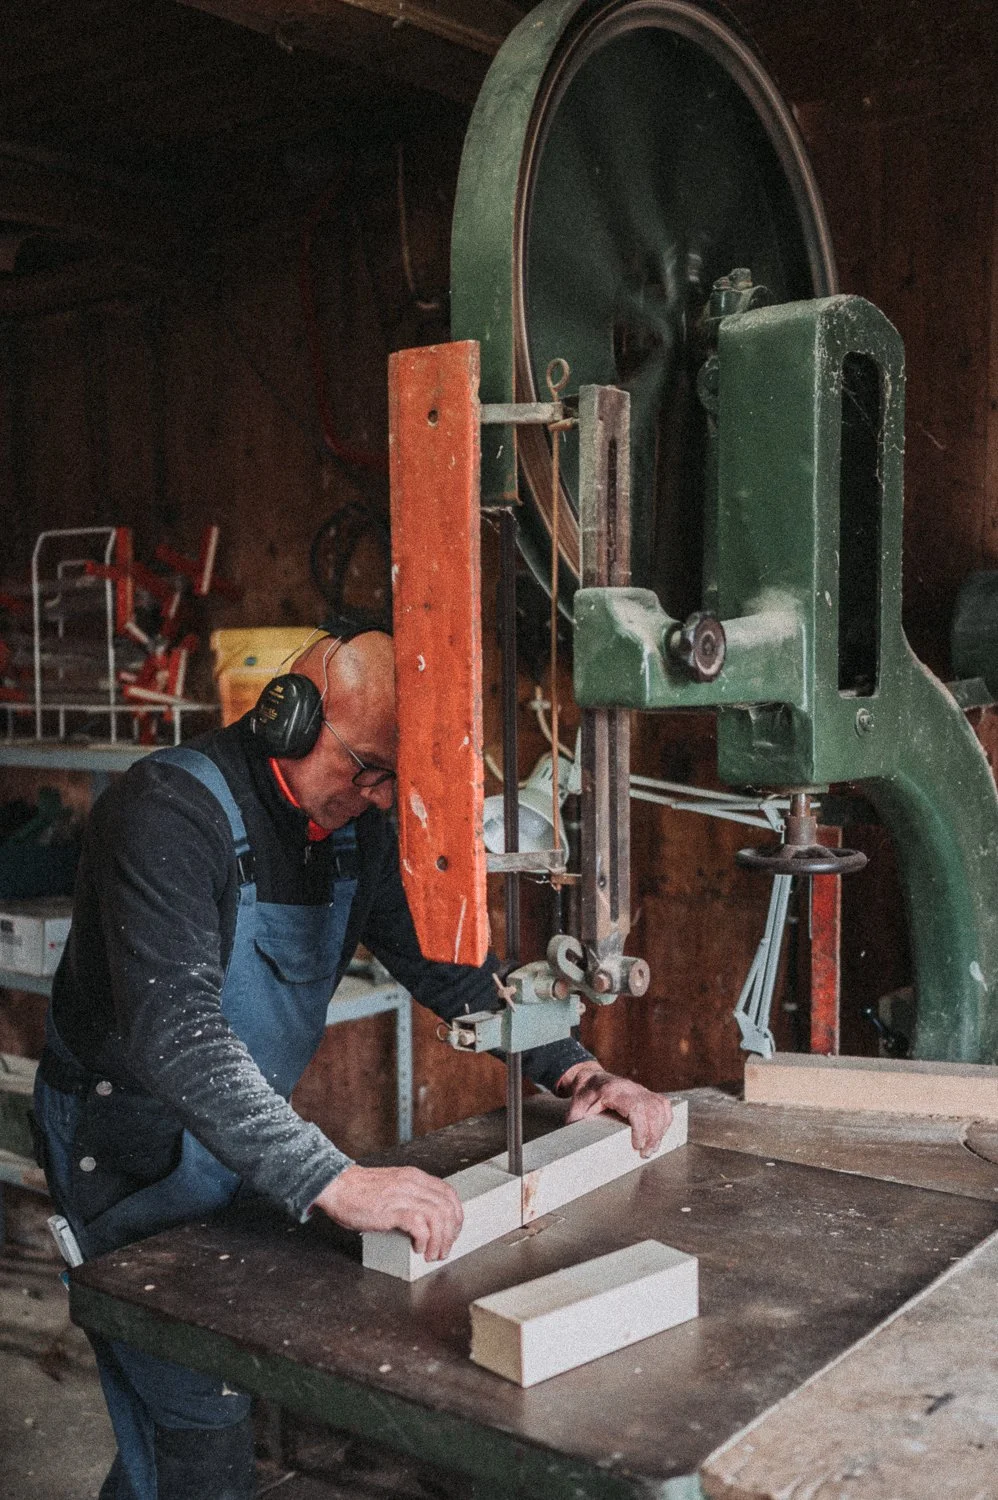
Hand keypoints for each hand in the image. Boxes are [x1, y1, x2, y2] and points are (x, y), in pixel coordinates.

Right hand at [314, 1165, 463, 1261]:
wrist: (337, 1186)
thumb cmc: (359, 1191)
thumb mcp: (393, 1186)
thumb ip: (409, 1195)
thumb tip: (424, 1218)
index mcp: (414, 1177)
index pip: (449, 1193)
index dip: (456, 1216)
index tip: (452, 1232)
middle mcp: (412, 1184)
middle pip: (447, 1207)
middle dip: (451, 1233)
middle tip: (444, 1249)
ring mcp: (403, 1196)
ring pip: (438, 1217)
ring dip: (440, 1240)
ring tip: (432, 1254)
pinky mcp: (392, 1210)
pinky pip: (419, 1225)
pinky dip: (424, 1239)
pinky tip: (418, 1248)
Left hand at [557, 1062, 672, 1156]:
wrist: (590, 1079)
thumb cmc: (584, 1095)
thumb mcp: (576, 1110)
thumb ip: (577, 1126)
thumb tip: (576, 1147)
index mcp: (613, 1091)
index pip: (636, 1108)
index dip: (640, 1129)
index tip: (637, 1146)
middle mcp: (631, 1088)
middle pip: (652, 1110)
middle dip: (653, 1135)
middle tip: (645, 1154)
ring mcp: (641, 1090)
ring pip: (660, 1107)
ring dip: (660, 1130)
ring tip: (652, 1149)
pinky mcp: (646, 1094)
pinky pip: (663, 1105)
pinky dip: (665, 1121)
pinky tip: (659, 1135)